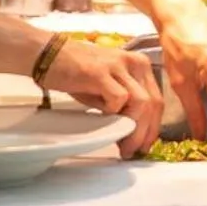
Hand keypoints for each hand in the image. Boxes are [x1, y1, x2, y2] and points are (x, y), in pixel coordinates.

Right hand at [43, 42, 161, 158]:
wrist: (49, 54)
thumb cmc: (77, 72)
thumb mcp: (109, 86)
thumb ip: (125, 103)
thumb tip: (133, 131)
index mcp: (140, 65)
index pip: (157, 100)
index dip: (153, 126)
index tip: (144, 145)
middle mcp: (135, 63)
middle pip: (153, 104)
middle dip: (145, 133)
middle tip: (133, 151)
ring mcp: (119, 66)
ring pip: (141, 103)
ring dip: (133, 129)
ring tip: (122, 145)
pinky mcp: (101, 72)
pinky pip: (118, 98)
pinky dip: (114, 112)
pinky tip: (103, 115)